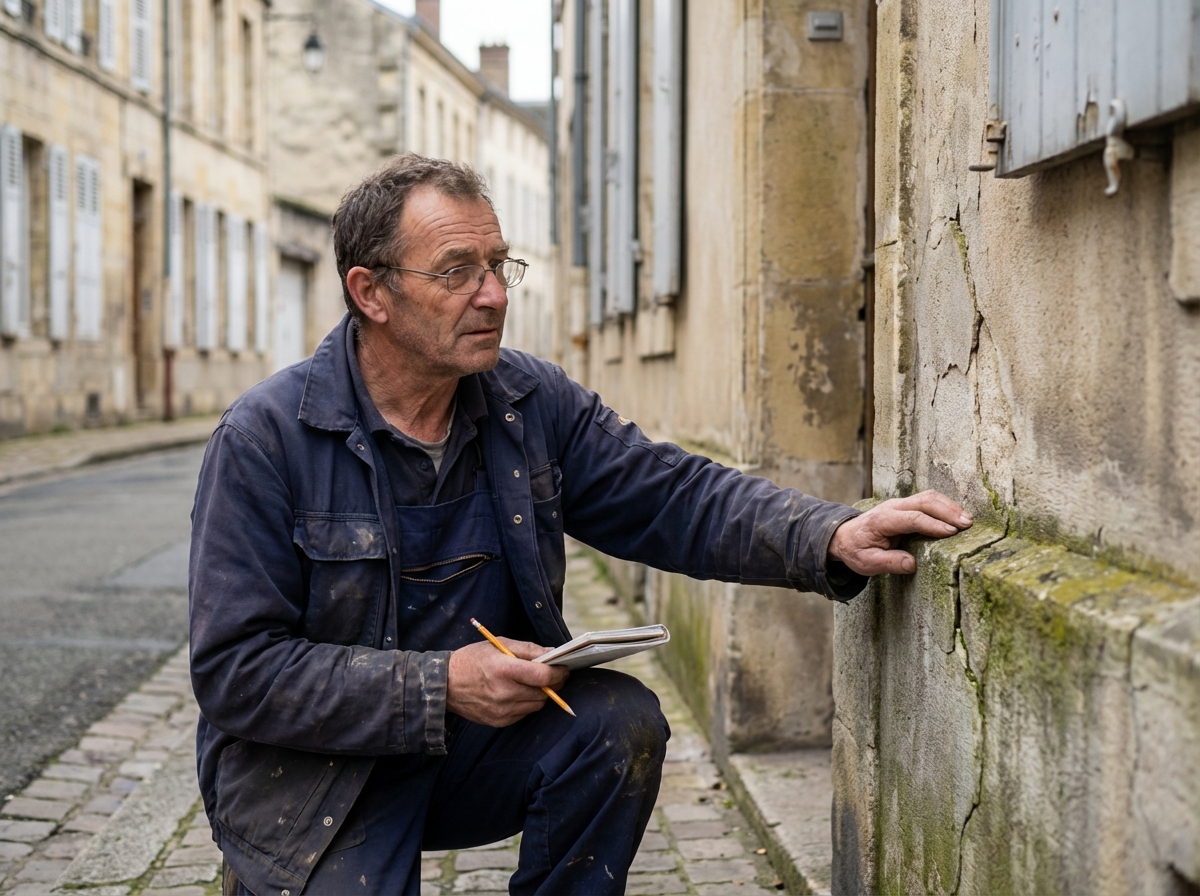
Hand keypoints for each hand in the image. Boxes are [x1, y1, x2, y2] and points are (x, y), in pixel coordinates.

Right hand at [447, 638, 569, 726]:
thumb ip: (528, 649)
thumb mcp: (499, 644)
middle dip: (553, 683)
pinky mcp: (499, 722)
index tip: (564, 667)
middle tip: (552, 674)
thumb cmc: (472, 660)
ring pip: (537, 704)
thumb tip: (552, 653)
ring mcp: (502, 710)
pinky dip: (527, 703)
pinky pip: (524, 713)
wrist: (444, 685)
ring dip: (540, 694)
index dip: (559, 672)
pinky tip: (518, 692)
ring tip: (532, 682)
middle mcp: (504, 693)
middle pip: (544, 692)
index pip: (543, 676)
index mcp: (504, 670)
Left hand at [829, 489, 971, 576]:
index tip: (952, 532)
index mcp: (882, 520)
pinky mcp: (907, 506)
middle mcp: (893, 507)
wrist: (845, 536)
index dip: (933, 524)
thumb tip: (912, 564)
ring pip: (929, 497)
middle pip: (924, 501)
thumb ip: (889, 563)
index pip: (912, 518)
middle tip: (967, 524)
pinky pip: (928, 501)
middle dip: (948, 511)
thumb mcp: (867, 563)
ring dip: (950, 506)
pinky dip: (945, 506)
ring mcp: (900, 504)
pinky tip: (958, 516)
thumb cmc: (857, 550)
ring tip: (968, 520)